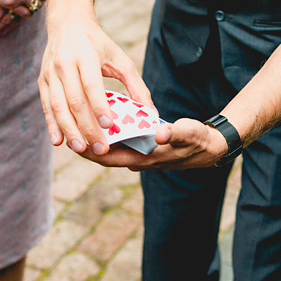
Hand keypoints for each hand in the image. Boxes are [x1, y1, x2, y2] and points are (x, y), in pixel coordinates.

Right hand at [39, 11, 152, 154]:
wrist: (67, 24)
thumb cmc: (99, 45)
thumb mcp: (121, 59)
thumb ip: (136, 85)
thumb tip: (150, 113)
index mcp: (86, 55)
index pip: (91, 84)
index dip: (99, 106)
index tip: (110, 126)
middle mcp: (65, 64)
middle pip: (75, 100)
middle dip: (87, 127)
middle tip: (101, 148)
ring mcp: (50, 73)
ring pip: (58, 106)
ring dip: (69, 130)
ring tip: (81, 149)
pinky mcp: (43, 81)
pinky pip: (46, 106)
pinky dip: (52, 125)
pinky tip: (58, 141)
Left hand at [72, 117, 233, 169]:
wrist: (210, 148)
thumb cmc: (199, 141)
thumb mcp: (190, 134)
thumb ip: (176, 133)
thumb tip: (160, 133)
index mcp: (145, 159)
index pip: (109, 159)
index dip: (89, 152)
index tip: (72, 139)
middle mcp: (139, 160)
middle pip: (105, 156)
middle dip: (87, 144)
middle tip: (69, 126)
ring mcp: (141, 156)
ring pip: (112, 149)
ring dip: (97, 139)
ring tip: (81, 120)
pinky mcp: (145, 148)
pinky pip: (122, 143)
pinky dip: (111, 134)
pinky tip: (103, 120)